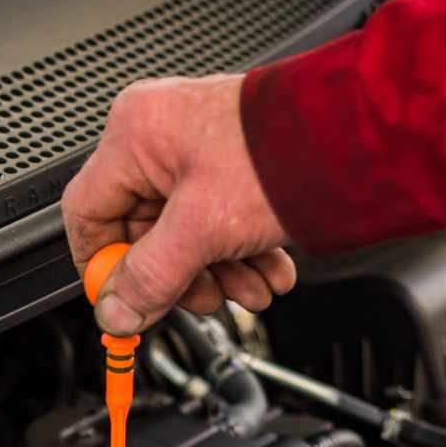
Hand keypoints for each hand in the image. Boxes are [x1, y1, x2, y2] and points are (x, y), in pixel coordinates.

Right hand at [63, 75, 294, 335]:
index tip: (123, 301)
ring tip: (251, 291)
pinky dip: (241, 250)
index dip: (102, 266)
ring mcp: (198, 145)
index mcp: (134, 134)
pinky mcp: (233, 160)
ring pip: (186, 229)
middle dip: (182, 275)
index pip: (88, 213)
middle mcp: (160, 133)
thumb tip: (116, 313)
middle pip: (144, 229)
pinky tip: (268, 271)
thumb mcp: (200, 230)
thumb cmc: (280, 153)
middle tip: (205, 300)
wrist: (357, 134)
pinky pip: (218, 216)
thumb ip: (149, 278)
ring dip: (218, 270)